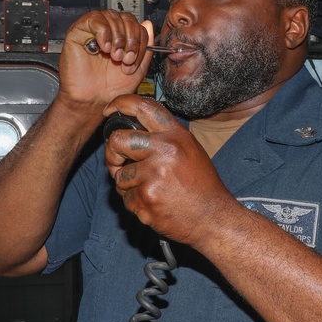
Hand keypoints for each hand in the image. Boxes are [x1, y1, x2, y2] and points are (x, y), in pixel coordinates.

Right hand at [57, 11, 154, 116]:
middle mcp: (108, 32)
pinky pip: (94, 19)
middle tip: (124, 59)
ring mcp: (93, 31)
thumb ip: (145, 47)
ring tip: (114, 56)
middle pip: (126, 18)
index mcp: (121, 38)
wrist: (93, 101)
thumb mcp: (138, 68)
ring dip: (118, 38)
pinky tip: (104, 48)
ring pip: (112, 16)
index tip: (134, 60)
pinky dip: (103, 32)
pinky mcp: (77, 32)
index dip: (139, 41)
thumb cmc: (111, 88)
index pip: (136, 25)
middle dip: (130, 40)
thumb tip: (148, 25)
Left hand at [103, 95, 235, 246]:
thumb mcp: (190, 149)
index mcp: (175, 136)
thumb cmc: (201, 185)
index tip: (109, 111)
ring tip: (150, 190)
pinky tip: (154, 204)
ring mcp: (153, 175)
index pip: (142, 107)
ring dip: (127, 185)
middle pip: (117, 141)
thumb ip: (164, 137)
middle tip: (117, 163)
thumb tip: (131, 130)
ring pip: (119, 176)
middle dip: (112, 154)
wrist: (212, 217)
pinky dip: (135, 203)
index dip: (119, 104)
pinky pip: (126, 198)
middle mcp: (164, 151)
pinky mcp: (146, 198)